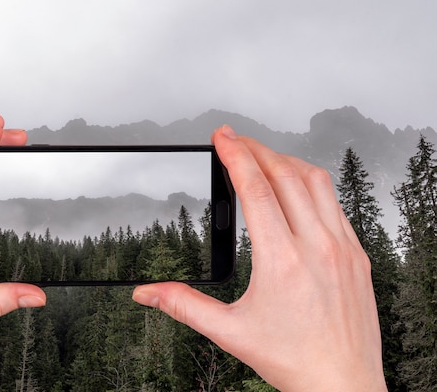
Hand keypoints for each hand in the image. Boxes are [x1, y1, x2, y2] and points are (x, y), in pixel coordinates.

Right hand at [132, 126, 386, 390]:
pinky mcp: (357, 254)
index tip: (222, 137)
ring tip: (264, 156)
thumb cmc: (294, 360)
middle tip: (235, 139)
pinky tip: (298, 188)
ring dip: (286, 161)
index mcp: (282, 261)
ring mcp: (343, 247)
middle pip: (285, 174)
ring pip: (316, 181)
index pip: (256, 189)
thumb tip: (147, 293)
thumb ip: (183, 305)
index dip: (235, 155)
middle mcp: (317, 247)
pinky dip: (312, 183)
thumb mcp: (229, 332)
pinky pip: (336, 203)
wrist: (342, 385)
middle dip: (256, 149)